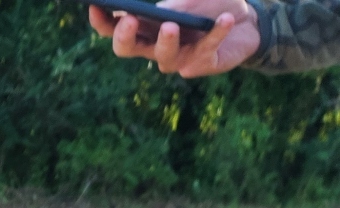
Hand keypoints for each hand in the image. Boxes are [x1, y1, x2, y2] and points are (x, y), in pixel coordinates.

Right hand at [88, 0, 260, 76]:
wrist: (247, 21)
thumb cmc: (210, 6)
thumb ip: (173, 2)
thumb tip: (156, 7)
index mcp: (145, 28)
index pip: (113, 29)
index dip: (102, 21)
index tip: (96, 6)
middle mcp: (154, 47)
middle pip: (127, 49)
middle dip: (125, 37)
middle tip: (130, 21)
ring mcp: (178, 59)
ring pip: (164, 57)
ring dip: (166, 41)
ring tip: (171, 26)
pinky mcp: (204, 64)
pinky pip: (207, 50)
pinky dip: (217, 33)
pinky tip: (225, 19)